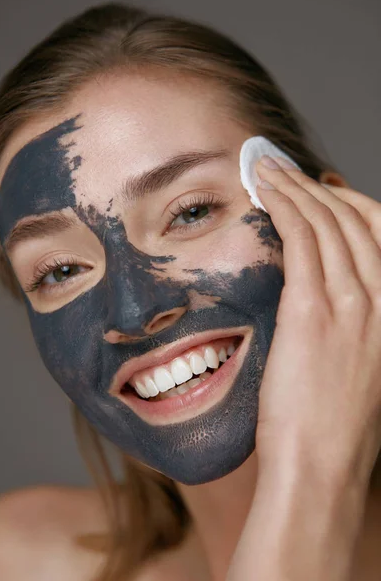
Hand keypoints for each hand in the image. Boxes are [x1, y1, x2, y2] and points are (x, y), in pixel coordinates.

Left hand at [225, 158, 380, 580]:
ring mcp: (351, 302)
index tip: (321, 188)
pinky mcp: (313, 309)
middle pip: (354, 219)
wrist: (323, 467)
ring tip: (266, 166)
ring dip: (294, 187)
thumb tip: (322, 297)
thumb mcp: (356, 365)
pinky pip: (301, 238)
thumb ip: (349, 324)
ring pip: (326, 222)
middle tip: (285, 166)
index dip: (349, 203)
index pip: (377, 235)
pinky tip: (264, 189)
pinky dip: (284, 206)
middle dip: (317, 186)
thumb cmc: (331, 425)